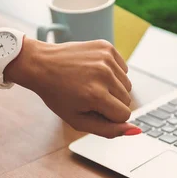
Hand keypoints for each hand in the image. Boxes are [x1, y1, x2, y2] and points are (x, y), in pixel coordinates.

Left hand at [6, 39, 140, 137]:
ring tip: (91, 84)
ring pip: (127, 85)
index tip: (92, 109)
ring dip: (113, 88)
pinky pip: (123, 69)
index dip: (109, 116)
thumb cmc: (57, 95)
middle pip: (127, 100)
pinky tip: (94, 72)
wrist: (41, 64)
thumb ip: (108, 130)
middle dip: (111, 103)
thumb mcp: (78, 120)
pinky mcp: (107, 47)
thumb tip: (136, 130)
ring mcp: (106, 58)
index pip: (124, 115)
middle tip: (88, 96)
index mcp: (96, 95)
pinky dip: (112, 73)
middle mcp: (104, 74)